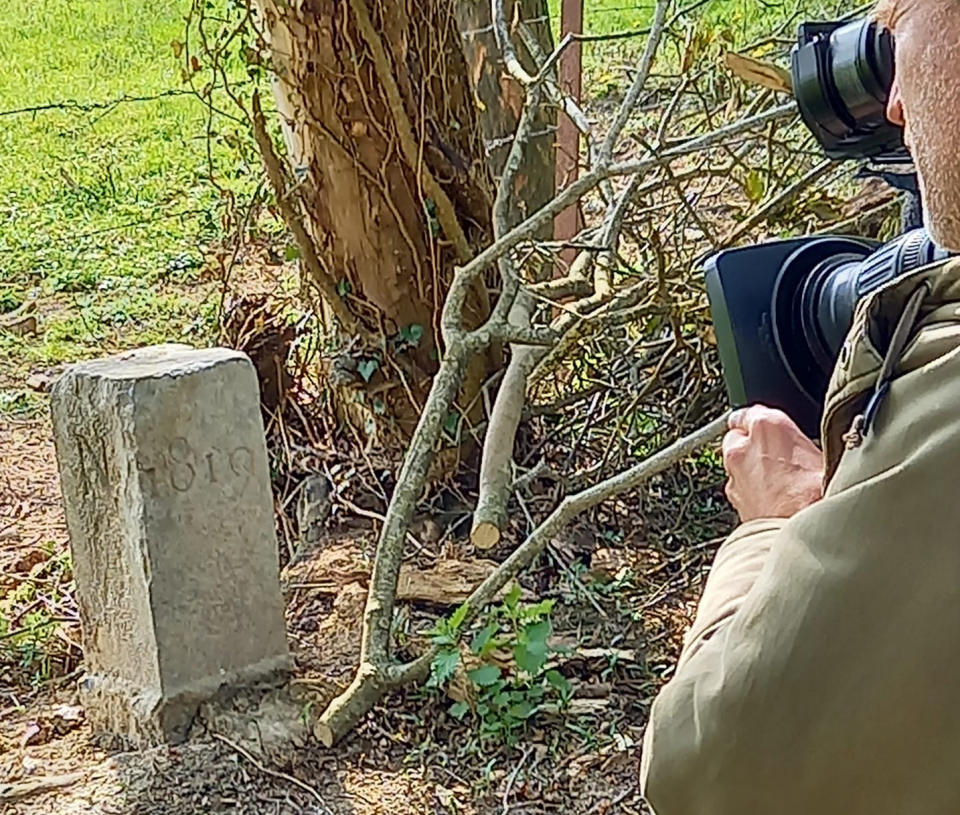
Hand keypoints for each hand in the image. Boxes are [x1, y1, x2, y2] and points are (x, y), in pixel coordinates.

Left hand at [722, 406, 823, 522]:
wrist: (799, 533)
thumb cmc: (817, 496)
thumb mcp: (827, 456)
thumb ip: (807, 442)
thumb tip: (818, 443)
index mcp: (767, 425)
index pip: (752, 411)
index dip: (764, 422)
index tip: (773, 429)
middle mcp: (742, 446)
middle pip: (739, 436)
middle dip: (753, 443)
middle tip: (778, 455)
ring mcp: (734, 473)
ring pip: (737, 462)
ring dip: (750, 467)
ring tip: (779, 480)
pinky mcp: (733, 498)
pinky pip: (740, 486)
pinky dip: (750, 488)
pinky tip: (773, 498)